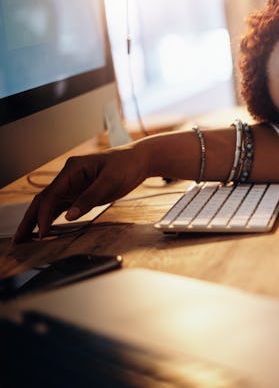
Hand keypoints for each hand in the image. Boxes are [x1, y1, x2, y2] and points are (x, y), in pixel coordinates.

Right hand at [13, 146, 149, 242]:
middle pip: (43, 200)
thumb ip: (89, 198)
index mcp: (72, 169)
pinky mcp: (81, 192)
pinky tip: (45, 229)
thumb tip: (70, 216)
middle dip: (30, 219)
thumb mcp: (110, 181)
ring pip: (50, 204)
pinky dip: (52, 217)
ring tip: (26, 238)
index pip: (51, 195)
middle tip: (18, 239)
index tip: (41, 233)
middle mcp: (69, 177)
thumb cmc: (126, 165)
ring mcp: (74, 184)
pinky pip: (62, 206)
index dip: (43, 215)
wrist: (140, 160)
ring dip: (38, 220)